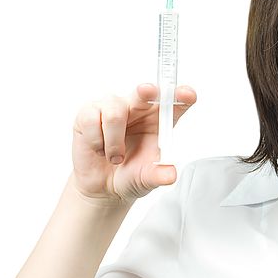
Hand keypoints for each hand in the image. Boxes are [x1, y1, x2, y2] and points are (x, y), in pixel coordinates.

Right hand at [70, 83, 196, 204]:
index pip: (175, 103)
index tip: (187, 95)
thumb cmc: (130, 175)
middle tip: (148, 91)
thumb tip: (170, 175)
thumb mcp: (147, 178)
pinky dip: (96, 142)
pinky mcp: (90, 112)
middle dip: (147, 91)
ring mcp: (113, 107)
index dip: (182, 95)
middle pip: (145, 92)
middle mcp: (138, 108)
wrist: (102, 187)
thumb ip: (158, 175)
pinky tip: (99, 149)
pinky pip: (92, 120)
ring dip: (114, 142)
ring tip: (115, 157)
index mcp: (160, 120)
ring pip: (115, 113)